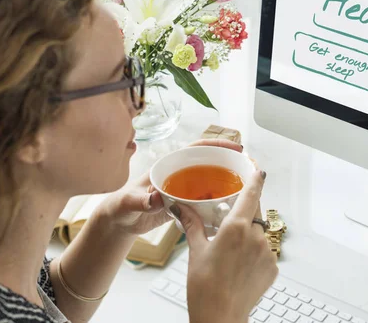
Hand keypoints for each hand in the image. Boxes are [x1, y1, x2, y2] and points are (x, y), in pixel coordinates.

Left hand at [98, 139, 242, 236]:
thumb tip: (157, 197)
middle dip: (228, 162)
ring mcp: (183, 189)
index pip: (196, 149)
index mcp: (168, 165)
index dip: (216, 145)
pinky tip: (229, 208)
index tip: (235, 147)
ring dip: (226, 183)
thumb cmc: (121, 207)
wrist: (119, 222)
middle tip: (248, 168)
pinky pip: (206, 200)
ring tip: (244, 187)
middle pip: (208, 162)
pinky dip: (218, 202)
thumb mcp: (129, 202)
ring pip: (209, 181)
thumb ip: (142, 200)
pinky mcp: (185, 204)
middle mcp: (179, 174)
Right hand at [170, 170, 277, 322]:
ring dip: (249, 234)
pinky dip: (255, 252)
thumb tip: (180, 207)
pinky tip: (240, 265)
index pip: (251, 193)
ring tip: (232, 251)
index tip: (258, 169)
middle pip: (256, 212)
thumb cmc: (205, 287)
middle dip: (246, 210)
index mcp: (236, 228)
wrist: (220, 317)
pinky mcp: (273, 267)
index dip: (255, 179)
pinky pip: (265, 251)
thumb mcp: (196, 250)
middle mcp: (256, 237)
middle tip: (232, 219)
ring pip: (260, 232)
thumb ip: (192, 224)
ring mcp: (267, 252)